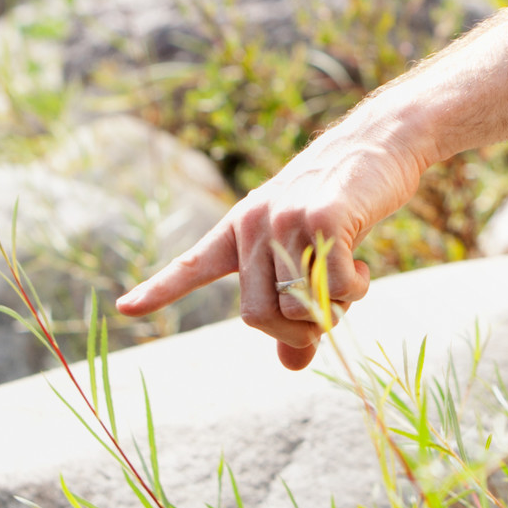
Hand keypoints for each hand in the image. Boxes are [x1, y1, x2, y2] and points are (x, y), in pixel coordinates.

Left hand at [116, 103, 433, 368]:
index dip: (160, 289)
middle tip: (328, 315)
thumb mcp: (312, 252)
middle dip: (297, 332)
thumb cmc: (345, 200)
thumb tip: (294, 366)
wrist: (381, 141)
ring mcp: (285, 220)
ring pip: (297, 309)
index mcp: (242, 228)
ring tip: (350, 279)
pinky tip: (362, 267)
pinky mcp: (321, 219)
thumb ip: (298, 307)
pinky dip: (354, 291)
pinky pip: (334, 290)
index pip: (193, 266)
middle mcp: (254, 223)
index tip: (126, 309)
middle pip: (257, 317)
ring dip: (334, 310)